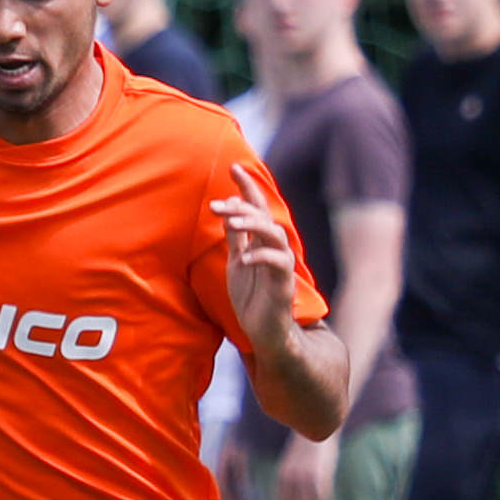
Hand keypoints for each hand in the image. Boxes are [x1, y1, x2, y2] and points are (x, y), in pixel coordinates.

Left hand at [211, 169, 297, 346]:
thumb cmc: (252, 297)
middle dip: (241, 206)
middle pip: (262, 216)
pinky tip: (245, 257)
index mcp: (261, 241)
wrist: (265, 332)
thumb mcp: (236, 262)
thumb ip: (235, 238)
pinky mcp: (283, 283)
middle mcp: (274, 247)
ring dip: (252, 224)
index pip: (255, 206)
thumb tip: (226, 210)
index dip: (246, 186)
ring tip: (231, 222)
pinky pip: (277, 262)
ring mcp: (280, 263)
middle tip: (216, 205)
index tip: (234, 167)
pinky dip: (261, 256)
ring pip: (272, 233)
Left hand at [277, 430, 336, 499]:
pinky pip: (322, 496)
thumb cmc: (305, 446)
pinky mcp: (321, 476)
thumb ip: (290, 476)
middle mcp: (293, 478)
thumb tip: (292, 490)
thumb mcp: (292, 462)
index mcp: (283, 474)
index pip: (282, 499)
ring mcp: (307, 478)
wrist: (317, 429)